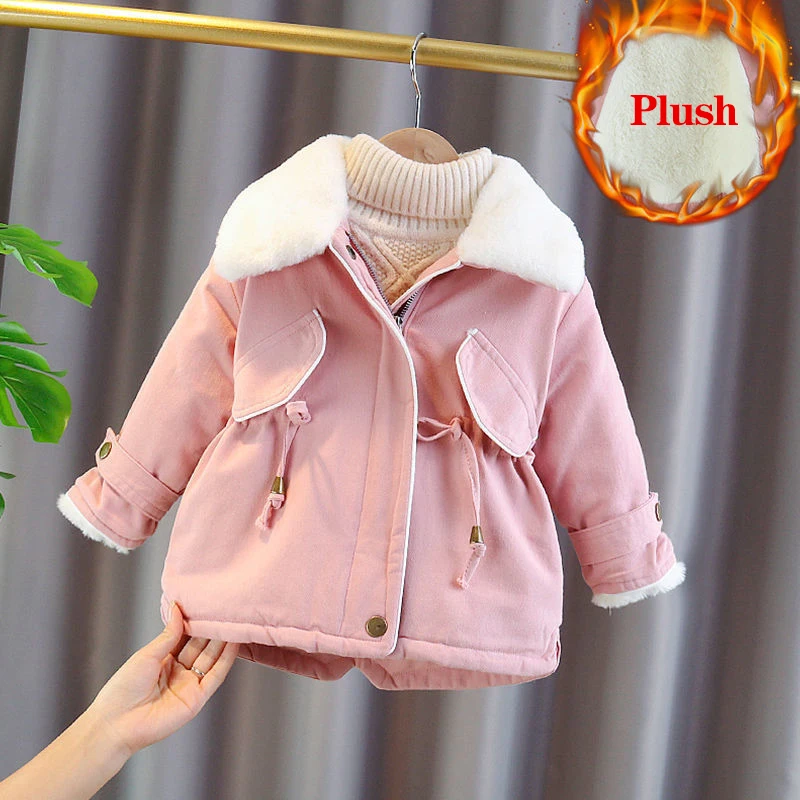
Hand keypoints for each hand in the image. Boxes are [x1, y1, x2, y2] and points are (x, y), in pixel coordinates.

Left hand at [85, 603, 238, 757]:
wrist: (116, 723)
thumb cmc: (124, 688)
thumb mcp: (147, 655)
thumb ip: (169, 634)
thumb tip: (177, 607)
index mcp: (164, 660)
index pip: (186, 637)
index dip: (196, 622)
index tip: (207, 604)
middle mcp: (179, 672)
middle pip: (201, 646)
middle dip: (212, 629)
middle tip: (226, 609)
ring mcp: (189, 685)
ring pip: (211, 658)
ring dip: (223, 641)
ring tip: (234, 621)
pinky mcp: (197, 698)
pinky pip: (216, 676)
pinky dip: (226, 659)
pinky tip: (234, 643)